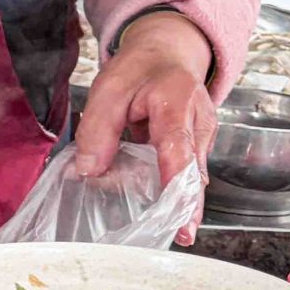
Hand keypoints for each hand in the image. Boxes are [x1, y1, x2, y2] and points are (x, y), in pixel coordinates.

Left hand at [77, 11, 216, 240]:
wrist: (166, 53)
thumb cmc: (140, 68)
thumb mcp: (109, 88)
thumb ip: (98, 129)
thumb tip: (88, 169)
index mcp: (177, 104)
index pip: (178, 149)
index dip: (177, 186)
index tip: (181, 218)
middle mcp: (198, 124)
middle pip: (193, 171)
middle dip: (187, 206)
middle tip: (179, 236)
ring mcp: (201, 137)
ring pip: (189, 175)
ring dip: (178, 200)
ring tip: (168, 228)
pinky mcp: (195, 147)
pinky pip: (182, 171)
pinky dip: (170, 188)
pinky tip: (159, 207)